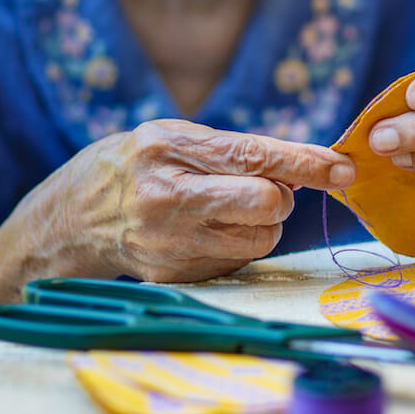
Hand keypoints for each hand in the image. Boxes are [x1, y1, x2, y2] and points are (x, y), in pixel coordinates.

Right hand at [0, 119, 355, 304]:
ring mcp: (169, 242)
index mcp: (167, 149)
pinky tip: (205, 233)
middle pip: (266, 204)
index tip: (343, 168)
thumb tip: (303, 169)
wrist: (70, 219)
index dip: (306, 163)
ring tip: (227, 210)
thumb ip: (232, 150)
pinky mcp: (175, 275)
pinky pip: (238, 261)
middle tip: (266, 190)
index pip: (254, 157)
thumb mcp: (171, 138)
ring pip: (260, 238)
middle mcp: (167, 197)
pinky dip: (237, 245)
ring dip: (262, 224)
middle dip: (280, 198)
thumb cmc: (134, 166)